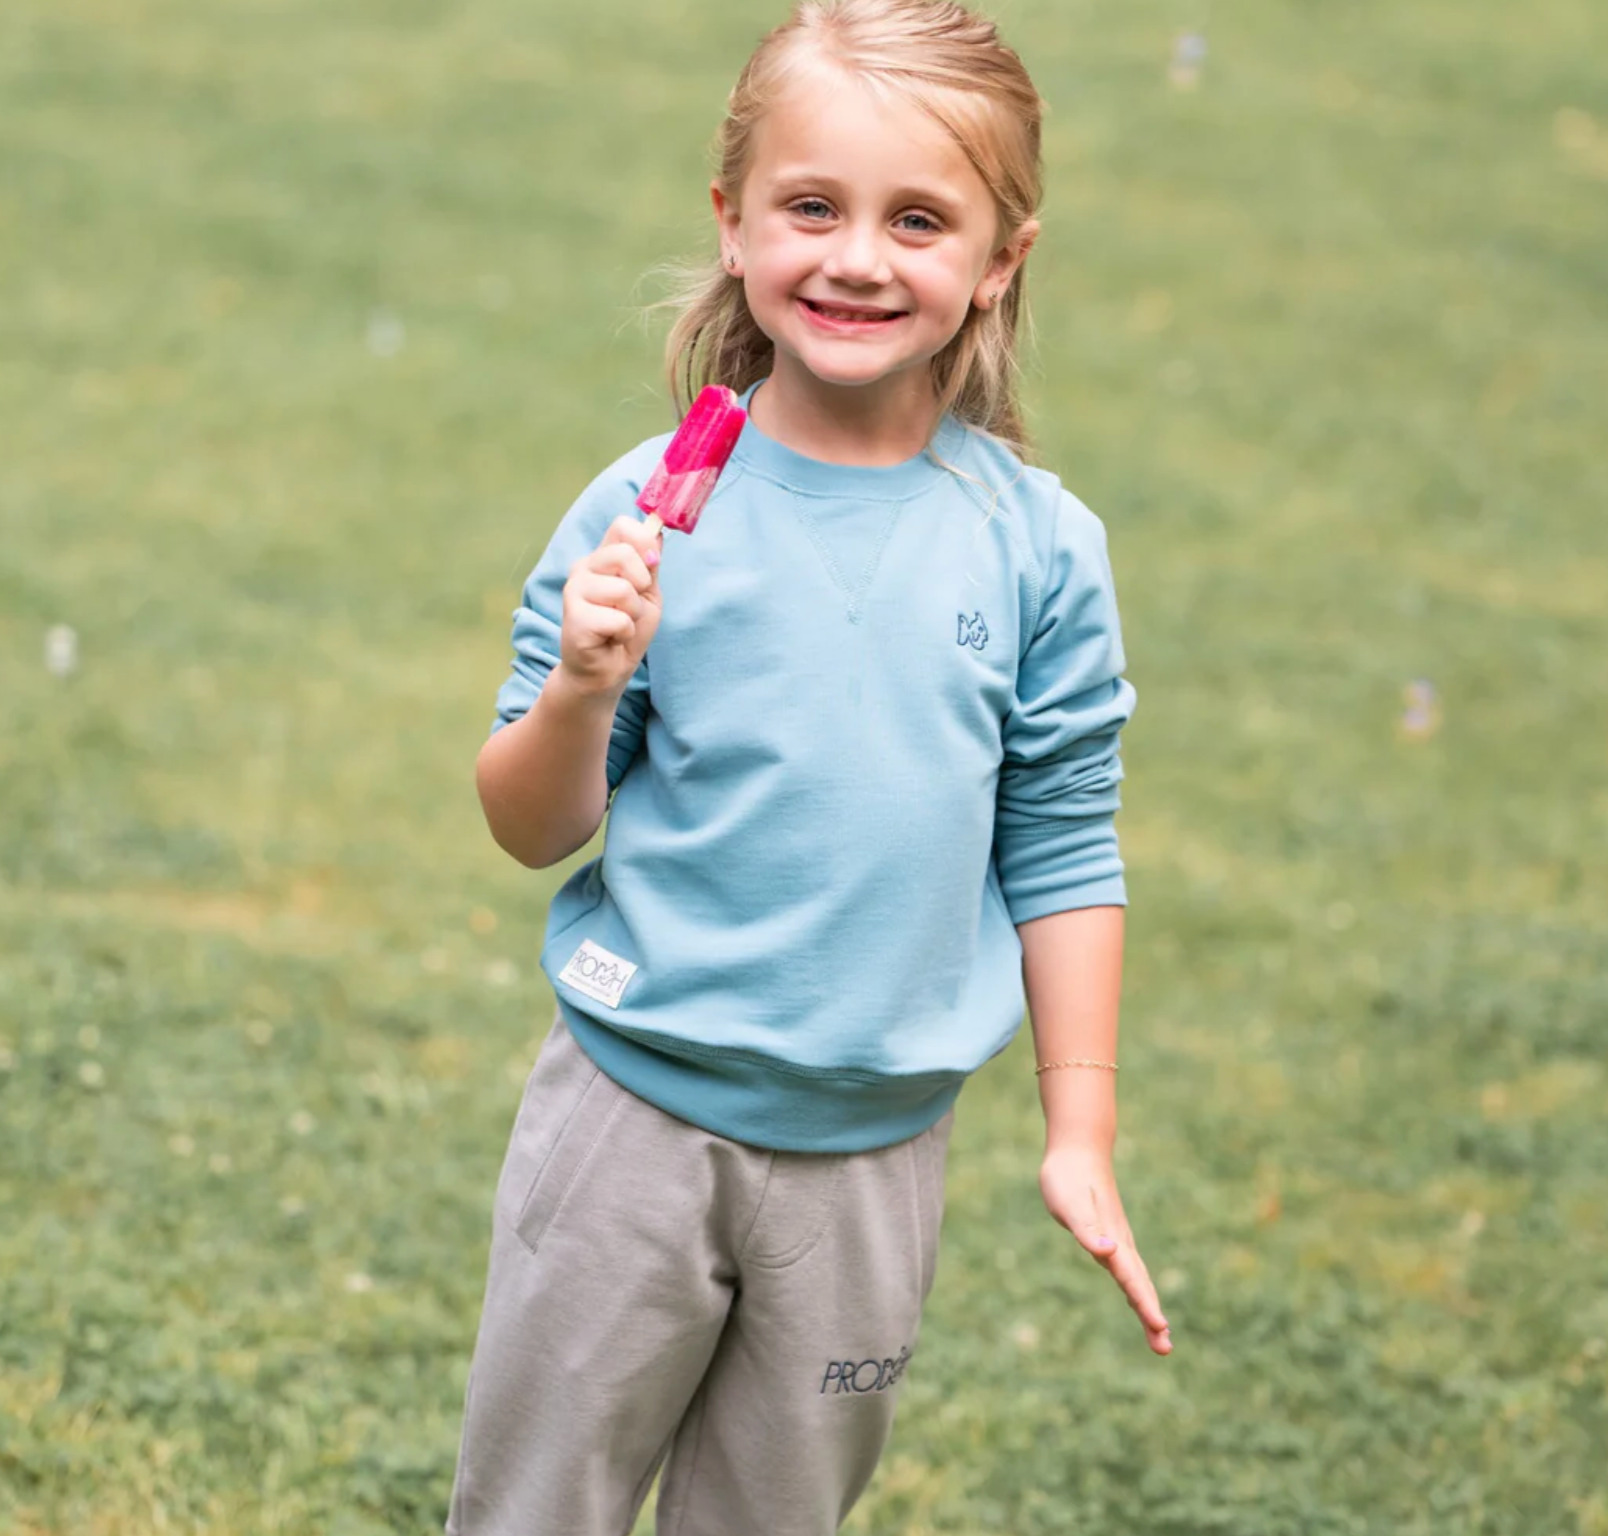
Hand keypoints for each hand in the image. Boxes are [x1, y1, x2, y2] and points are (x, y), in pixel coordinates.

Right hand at [560, 517, 662, 698]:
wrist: (608, 670)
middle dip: (642, 585)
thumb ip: (650, 565)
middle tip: (631, 606)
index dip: (644, 540)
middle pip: (625, 553)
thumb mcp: (647, 594)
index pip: (622, 525)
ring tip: (620, 624)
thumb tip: (657, 534)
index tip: (651, 564)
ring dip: (633, 614)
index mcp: (602, 557)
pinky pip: (619, 619)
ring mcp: (575, 590)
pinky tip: (610, 638)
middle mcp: (584, 568)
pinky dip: (625, 632)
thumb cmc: (626, 630)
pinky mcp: (575, 617)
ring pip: (624, 589)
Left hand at [1040, 1142, 1171, 1354]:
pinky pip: (1128, 1272)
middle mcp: (1120, 1244)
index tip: (1159, 1328)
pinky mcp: (1110, 1238)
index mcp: (1112, 1239)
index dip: (1144, 1303)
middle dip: (1151, 1317)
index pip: (1131, 1278)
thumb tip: (1107, 1253)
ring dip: (1148, 1308)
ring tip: (1161, 1338)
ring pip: (1137, 1281)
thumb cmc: (1068, 1178)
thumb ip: (1087, 1230)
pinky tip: (1140, 1302)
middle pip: (1140, 1286)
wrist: (1077, 1151)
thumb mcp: (1069, 1204)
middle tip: (1164, 1349)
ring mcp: (1118, 1242)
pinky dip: (1138, 1291)